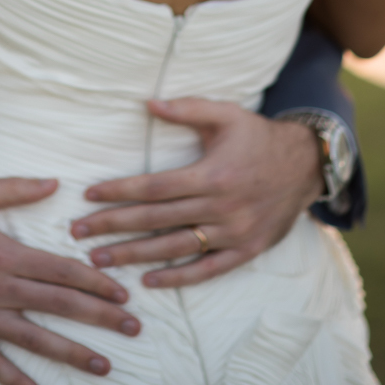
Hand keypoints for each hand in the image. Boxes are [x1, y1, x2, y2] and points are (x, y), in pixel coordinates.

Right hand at [0, 177, 140, 384]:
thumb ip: (15, 188)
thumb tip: (56, 181)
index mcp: (3, 253)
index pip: (61, 269)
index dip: (96, 280)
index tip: (123, 290)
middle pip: (58, 305)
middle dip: (100, 317)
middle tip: (134, 326)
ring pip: (35, 340)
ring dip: (73, 354)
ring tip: (106, 366)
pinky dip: (19, 384)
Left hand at [70, 98, 322, 287]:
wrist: (306, 165)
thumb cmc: (258, 136)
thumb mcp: (225, 114)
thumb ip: (185, 109)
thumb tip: (147, 103)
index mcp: (211, 175)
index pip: (154, 187)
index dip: (120, 192)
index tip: (89, 195)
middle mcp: (220, 208)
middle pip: (156, 220)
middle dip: (114, 226)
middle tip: (78, 232)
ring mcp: (234, 233)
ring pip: (176, 248)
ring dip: (135, 255)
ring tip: (100, 260)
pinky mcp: (246, 250)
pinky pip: (208, 270)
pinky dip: (178, 278)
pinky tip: (149, 282)